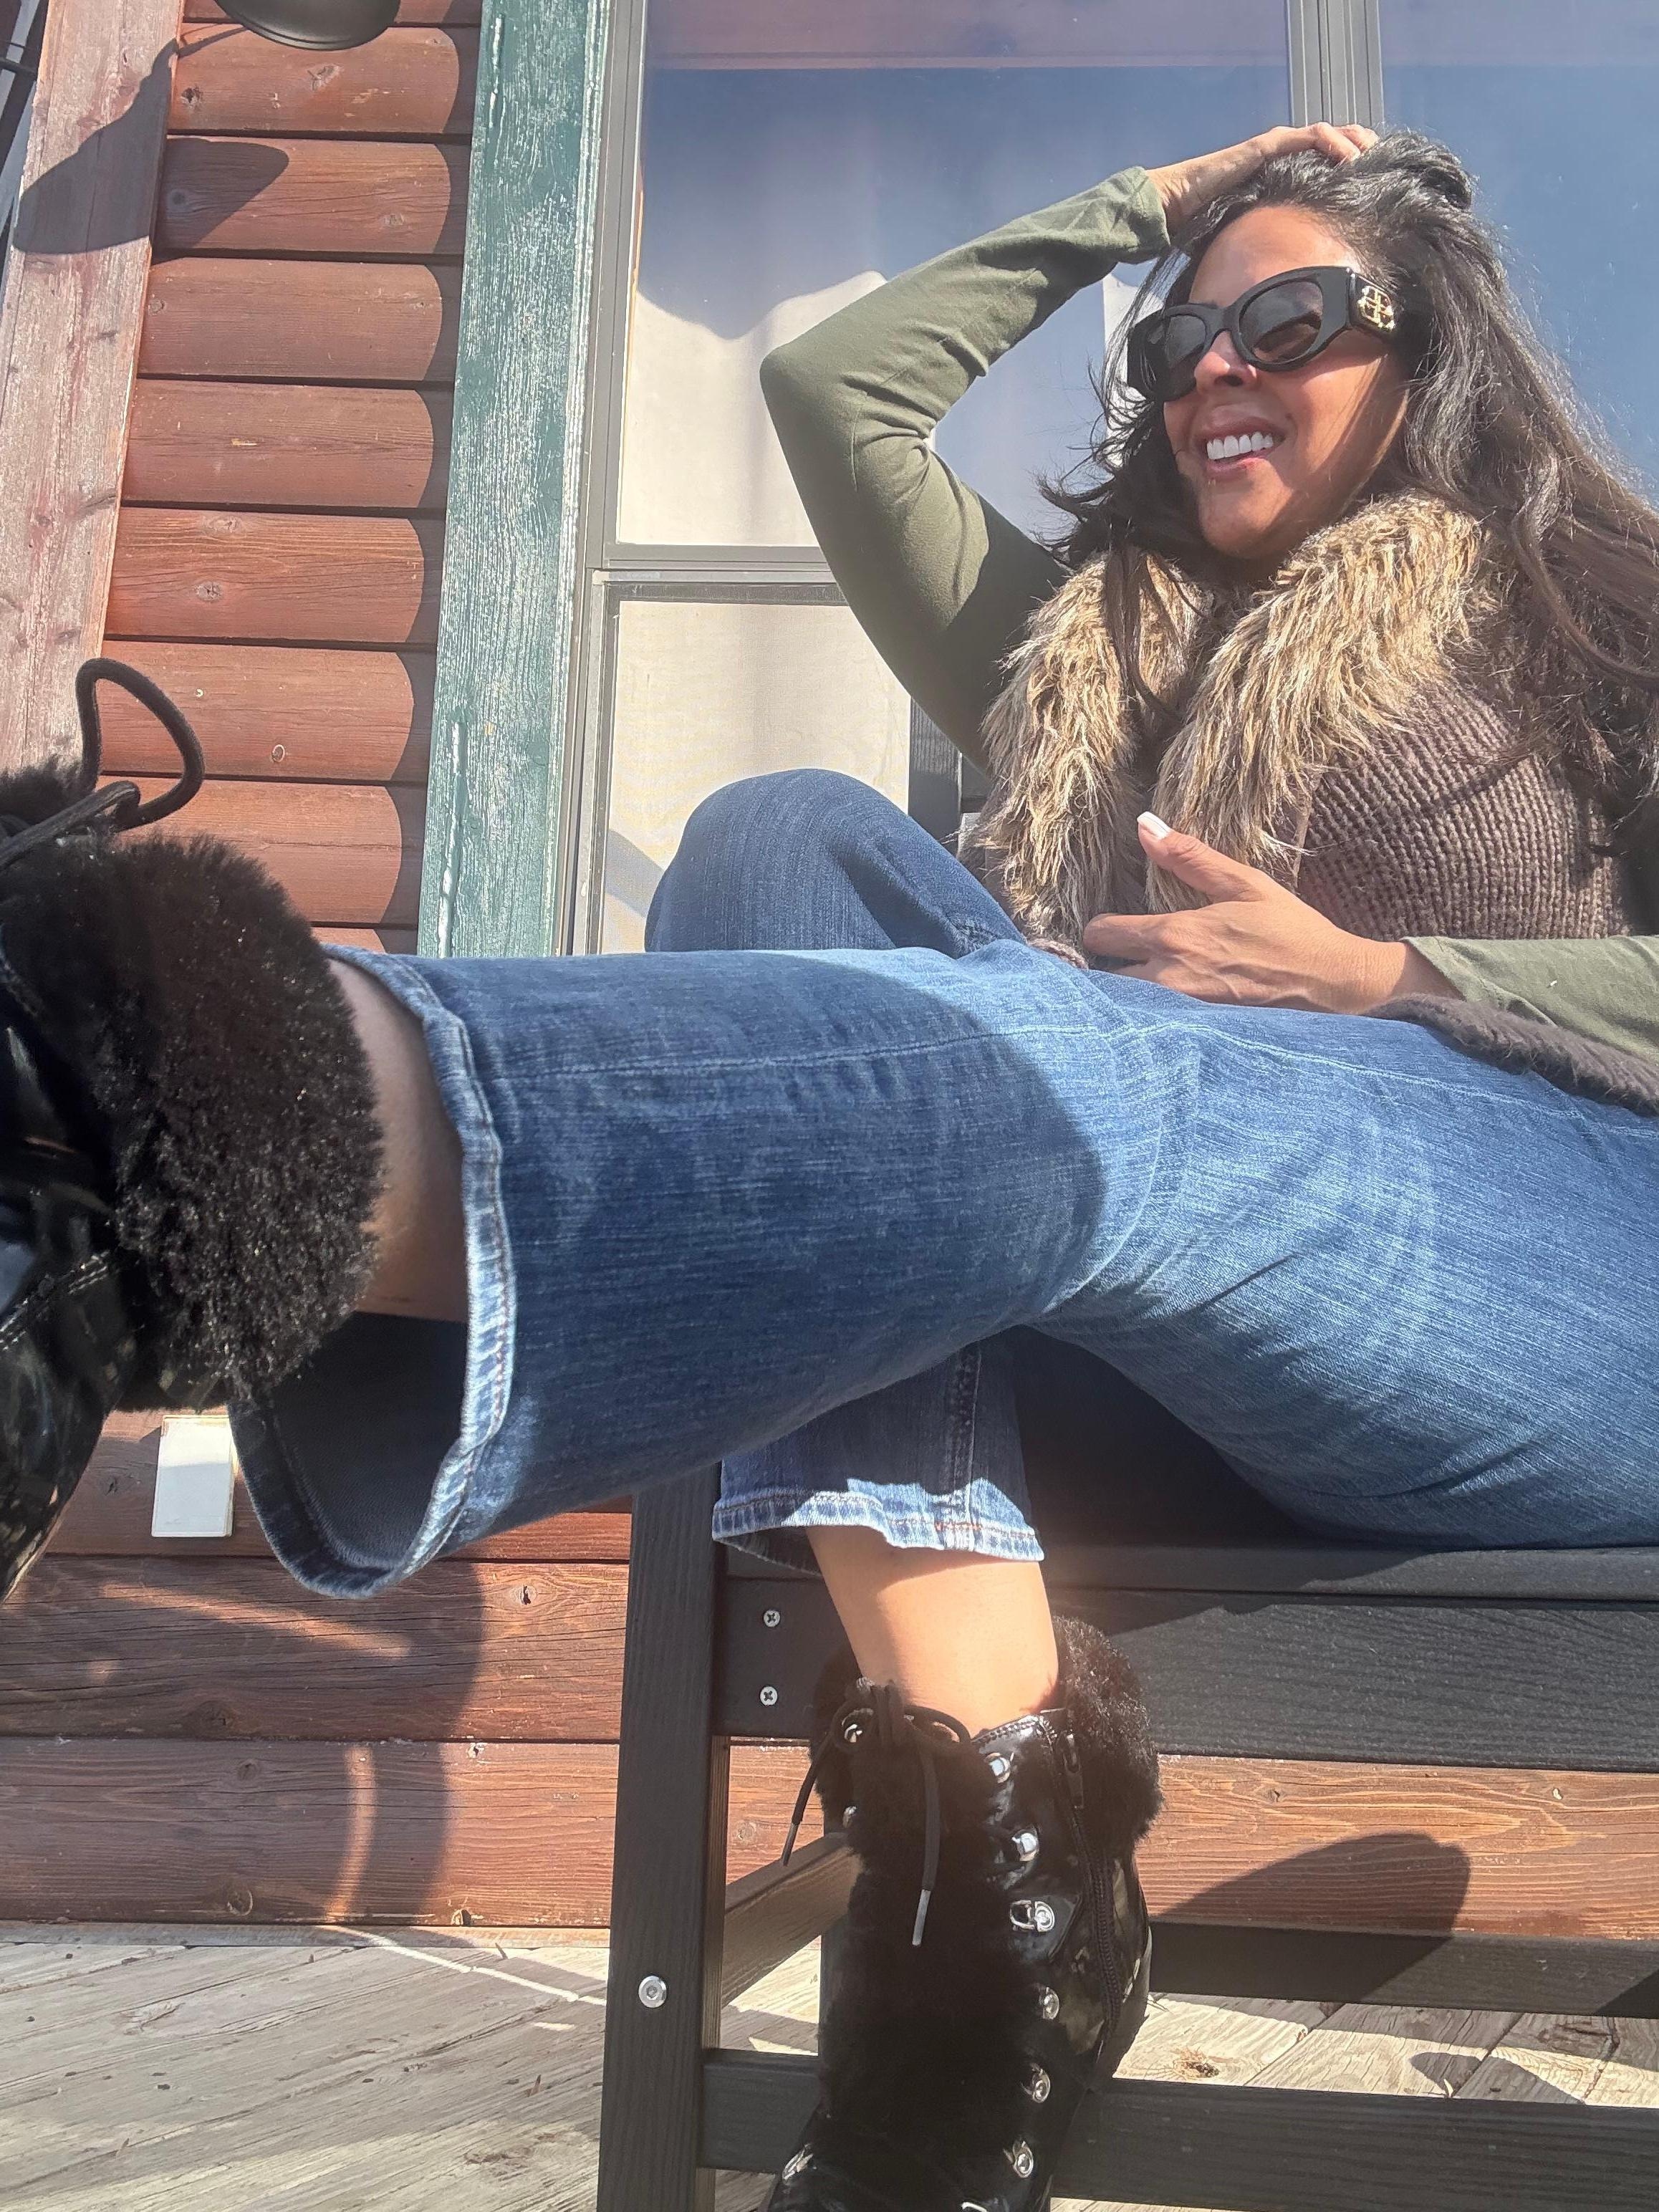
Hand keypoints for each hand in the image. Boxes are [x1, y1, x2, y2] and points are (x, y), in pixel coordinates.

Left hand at [1080, 815, 1459, 1013]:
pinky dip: (1146, 1018)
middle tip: (1117, 959)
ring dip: (1122, 994)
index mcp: (1176, 936)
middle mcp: (1170, 979)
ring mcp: (1183, 1012)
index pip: (1101, 933)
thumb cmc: (1291, 930)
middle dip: (1105, 966)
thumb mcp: (1244, 884)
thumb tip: (1144, 825)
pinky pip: (1153, 1026)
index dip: (1098, 928)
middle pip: (1103, 977)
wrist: (1334, 983)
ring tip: (1133, 982)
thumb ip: (1189, 858)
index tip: (1109, 927)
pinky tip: (1156, 1009)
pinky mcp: (1198, 1034)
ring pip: (1125, 1005)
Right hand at [1146, 123, 1375, 232]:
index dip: (1352, 164)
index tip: (1372, 182)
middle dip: (1362, 147)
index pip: (1325, 158)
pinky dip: (1336, 144)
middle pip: (1336, 140)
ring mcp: (1276, 145)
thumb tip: (1289, 271)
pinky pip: (1313, 137)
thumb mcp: (1251, 229)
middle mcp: (1282, 152)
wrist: (1176, 204)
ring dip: (1356, 143)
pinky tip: (1350, 159)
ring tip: (1373, 158)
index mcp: (1281, 170)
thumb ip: (1271, 235)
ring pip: (1330, 132)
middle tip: (1383, 165)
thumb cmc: (1205, 220)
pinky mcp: (1269, 145)